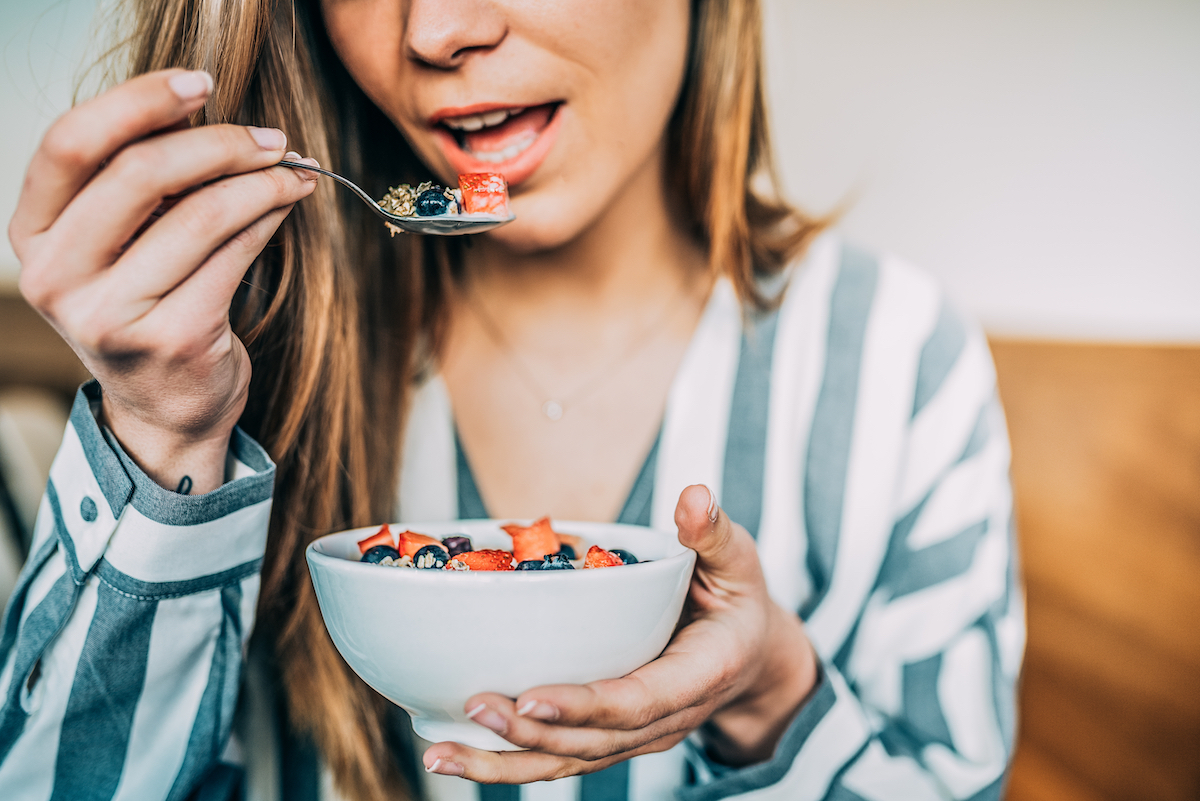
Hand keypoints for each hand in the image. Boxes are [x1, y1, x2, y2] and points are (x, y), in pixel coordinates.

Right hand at [9, 69, 318, 492]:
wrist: (166, 407)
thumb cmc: (149, 306)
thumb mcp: (118, 246)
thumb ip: (140, 185)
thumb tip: (213, 112)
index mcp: (35, 236)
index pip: (71, 144)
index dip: (138, 102)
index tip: (200, 83)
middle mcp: (58, 277)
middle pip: (140, 173)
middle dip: (220, 143)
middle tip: (271, 138)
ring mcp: (112, 314)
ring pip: (201, 214)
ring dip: (260, 182)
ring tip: (293, 171)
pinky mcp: (174, 338)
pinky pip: (235, 255)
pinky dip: (267, 220)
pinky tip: (285, 208)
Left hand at [421, 484, 819, 781]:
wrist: (749, 656)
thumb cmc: (737, 598)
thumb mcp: (736, 559)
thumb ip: (711, 533)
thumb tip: (692, 496)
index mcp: (698, 676)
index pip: (638, 701)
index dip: (584, 705)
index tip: (531, 698)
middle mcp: (665, 719)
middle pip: (593, 741)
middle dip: (529, 733)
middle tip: (473, 705)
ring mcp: (636, 736)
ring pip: (568, 761)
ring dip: (504, 763)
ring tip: (441, 754)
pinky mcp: (610, 737)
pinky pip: (559, 758)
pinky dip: (507, 763)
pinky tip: (455, 752)